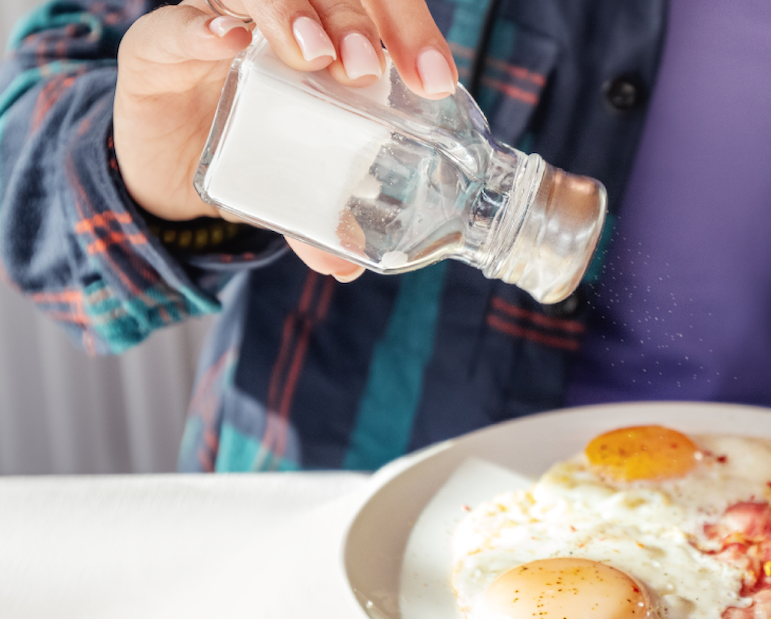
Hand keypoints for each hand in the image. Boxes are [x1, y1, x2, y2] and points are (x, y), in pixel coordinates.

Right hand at [113, 0, 457, 281]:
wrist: (165, 169)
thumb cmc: (249, 156)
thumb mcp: (293, 188)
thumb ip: (319, 219)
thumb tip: (348, 266)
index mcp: (326, 40)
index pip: (378, 14)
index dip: (413, 35)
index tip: (436, 82)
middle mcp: (277, 17)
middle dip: (354, 24)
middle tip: (366, 71)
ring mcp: (217, 20)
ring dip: (292, 16)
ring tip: (314, 57)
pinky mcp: (158, 43)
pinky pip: (178, 23)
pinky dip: (204, 28)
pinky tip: (230, 41)